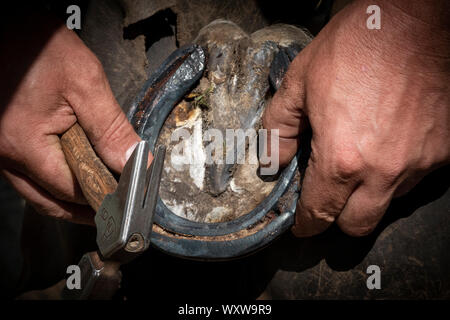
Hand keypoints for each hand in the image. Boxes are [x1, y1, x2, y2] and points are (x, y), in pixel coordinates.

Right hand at [0, 15, 146, 223]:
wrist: (3, 25)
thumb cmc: (36, 46)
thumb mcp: (85, 83)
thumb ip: (110, 128)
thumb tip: (134, 162)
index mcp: (23, 145)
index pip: (71, 190)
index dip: (102, 198)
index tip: (127, 200)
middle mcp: (5, 154)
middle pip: (49, 199)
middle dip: (82, 209)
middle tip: (113, 210)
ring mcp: (0, 149)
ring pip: (36, 190)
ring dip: (67, 197)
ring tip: (99, 197)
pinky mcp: (3, 139)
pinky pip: (28, 172)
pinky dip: (53, 179)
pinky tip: (74, 173)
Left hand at [263, 0, 449, 236]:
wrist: (417, 17)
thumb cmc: (358, 44)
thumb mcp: (300, 81)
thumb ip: (278, 129)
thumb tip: (272, 162)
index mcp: (342, 157)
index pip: (320, 211)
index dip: (308, 224)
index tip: (304, 226)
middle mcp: (384, 169)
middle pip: (359, 225)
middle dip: (338, 220)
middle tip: (329, 201)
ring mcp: (420, 162)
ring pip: (389, 202)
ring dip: (370, 192)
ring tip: (359, 160)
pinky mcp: (445, 150)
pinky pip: (417, 177)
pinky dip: (398, 170)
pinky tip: (388, 144)